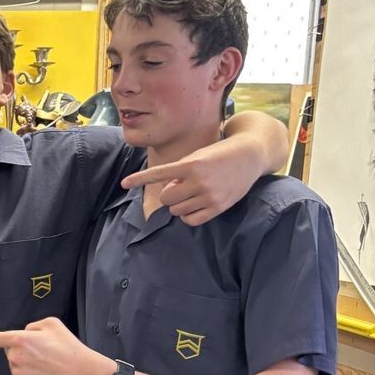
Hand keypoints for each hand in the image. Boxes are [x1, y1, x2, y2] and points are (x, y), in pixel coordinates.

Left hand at [0, 315, 107, 374]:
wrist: (81, 372)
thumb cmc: (68, 346)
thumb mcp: (52, 323)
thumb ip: (31, 326)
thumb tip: (23, 334)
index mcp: (19, 339)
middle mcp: (14, 357)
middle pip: (10, 350)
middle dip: (22, 348)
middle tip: (44, 350)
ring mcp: (17, 373)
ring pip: (16, 364)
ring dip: (28, 361)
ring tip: (48, 361)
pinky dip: (31, 374)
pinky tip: (45, 373)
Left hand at [122, 139, 257, 225]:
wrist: (250, 155)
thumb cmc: (219, 154)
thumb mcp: (198, 155)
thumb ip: (180, 171)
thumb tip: (168, 192)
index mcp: (191, 164)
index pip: (159, 173)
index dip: (140, 178)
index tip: (124, 183)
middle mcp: (199, 181)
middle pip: (167, 197)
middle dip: (170, 193)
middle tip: (182, 185)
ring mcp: (209, 196)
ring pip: (177, 210)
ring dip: (179, 204)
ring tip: (192, 192)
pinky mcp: (218, 207)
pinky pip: (191, 220)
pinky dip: (187, 215)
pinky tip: (194, 205)